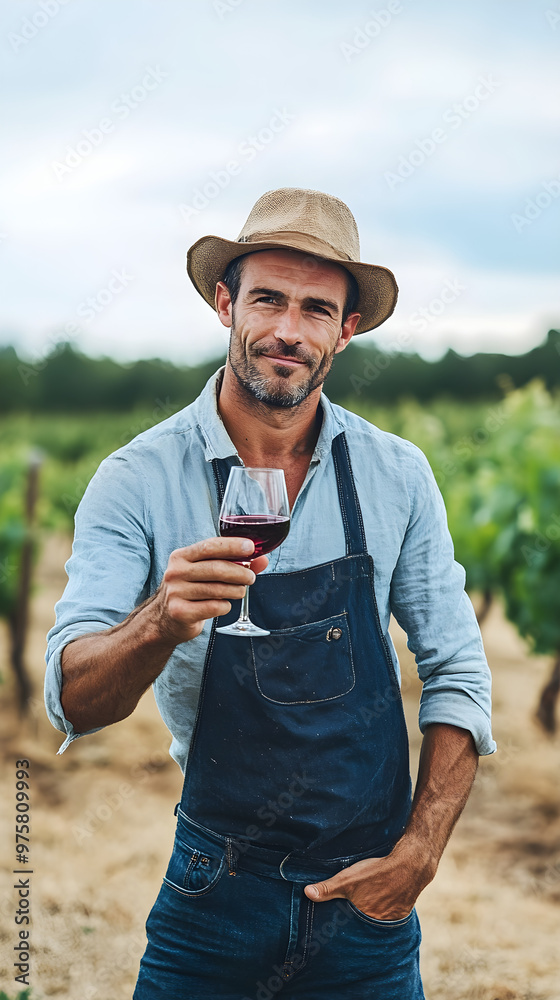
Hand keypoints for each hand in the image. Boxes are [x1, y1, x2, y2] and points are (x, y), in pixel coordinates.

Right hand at [152, 537, 268, 643]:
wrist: (166, 619)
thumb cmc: (192, 590)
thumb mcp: (207, 573)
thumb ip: (235, 563)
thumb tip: (263, 559)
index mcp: (181, 556)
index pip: (209, 546)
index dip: (232, 545)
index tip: (251, 548)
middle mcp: (175, 572)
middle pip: (216, 568)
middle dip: (240, 572)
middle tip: (251, 577)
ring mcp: (175, 592)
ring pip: (216, 589)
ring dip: (236, 591)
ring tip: (240, 591)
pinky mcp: (179, 612)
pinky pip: (213, 607)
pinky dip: (225, 606)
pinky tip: (223, 605)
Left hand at [304, 836, 435, 919]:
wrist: (409, 866)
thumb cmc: (377, 873)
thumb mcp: (348, 879)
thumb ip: (328, 888)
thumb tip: (307, 893)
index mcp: (364, 919)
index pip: (349, 931)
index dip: (341, 930)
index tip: (332, 933)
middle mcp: (378, 924)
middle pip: (362, 927)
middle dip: (354, 925)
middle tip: (346, 920)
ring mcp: (391, 919)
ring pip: (375, 922)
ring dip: (369, 918)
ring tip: (363, 912)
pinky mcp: (401, 912)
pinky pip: (389, 917)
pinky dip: (383, 912)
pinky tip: (379, 904)